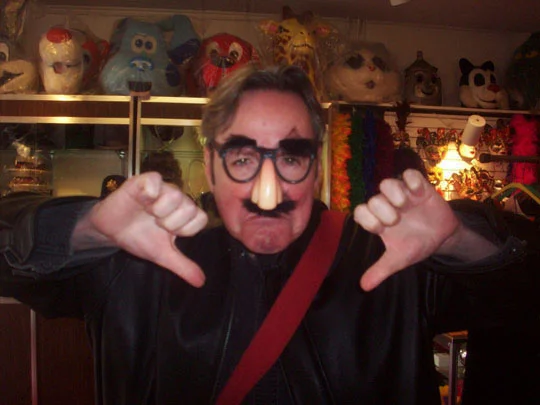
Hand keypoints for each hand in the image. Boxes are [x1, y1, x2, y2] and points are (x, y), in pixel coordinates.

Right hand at [73, 172, 207, 286]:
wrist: (110, 231)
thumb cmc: (138, 237)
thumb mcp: (161, 255)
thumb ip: (182, 266)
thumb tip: (201, 282)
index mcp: (183, 214)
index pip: (201, 218)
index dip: (185, 230)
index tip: (169, 233)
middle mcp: (176, 198)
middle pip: (190, 207)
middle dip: (170, 223)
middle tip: (155, 223)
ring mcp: (161, 188)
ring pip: (175, 194)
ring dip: (159, 210)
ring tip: (147, 212)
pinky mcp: (143, 180)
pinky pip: (155, 179)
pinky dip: (149, 192)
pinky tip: (141, 200)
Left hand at [353, 169, 459, 290]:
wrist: (441, 237)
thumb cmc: (416, 245)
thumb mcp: (398, 259)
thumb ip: (380, 270)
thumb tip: (363, 287)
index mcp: (378, 220)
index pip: (360, 211)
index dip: (367, 219)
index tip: (380, 230)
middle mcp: (386, 204)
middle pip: (374, 198)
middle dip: (383, 210)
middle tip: (396, 221)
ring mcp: (402, 194)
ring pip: (387, 183)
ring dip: (395, 195)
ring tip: (406, 206)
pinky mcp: (419, 186)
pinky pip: (409, 174)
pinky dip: (412, 181)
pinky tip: (419, 194)